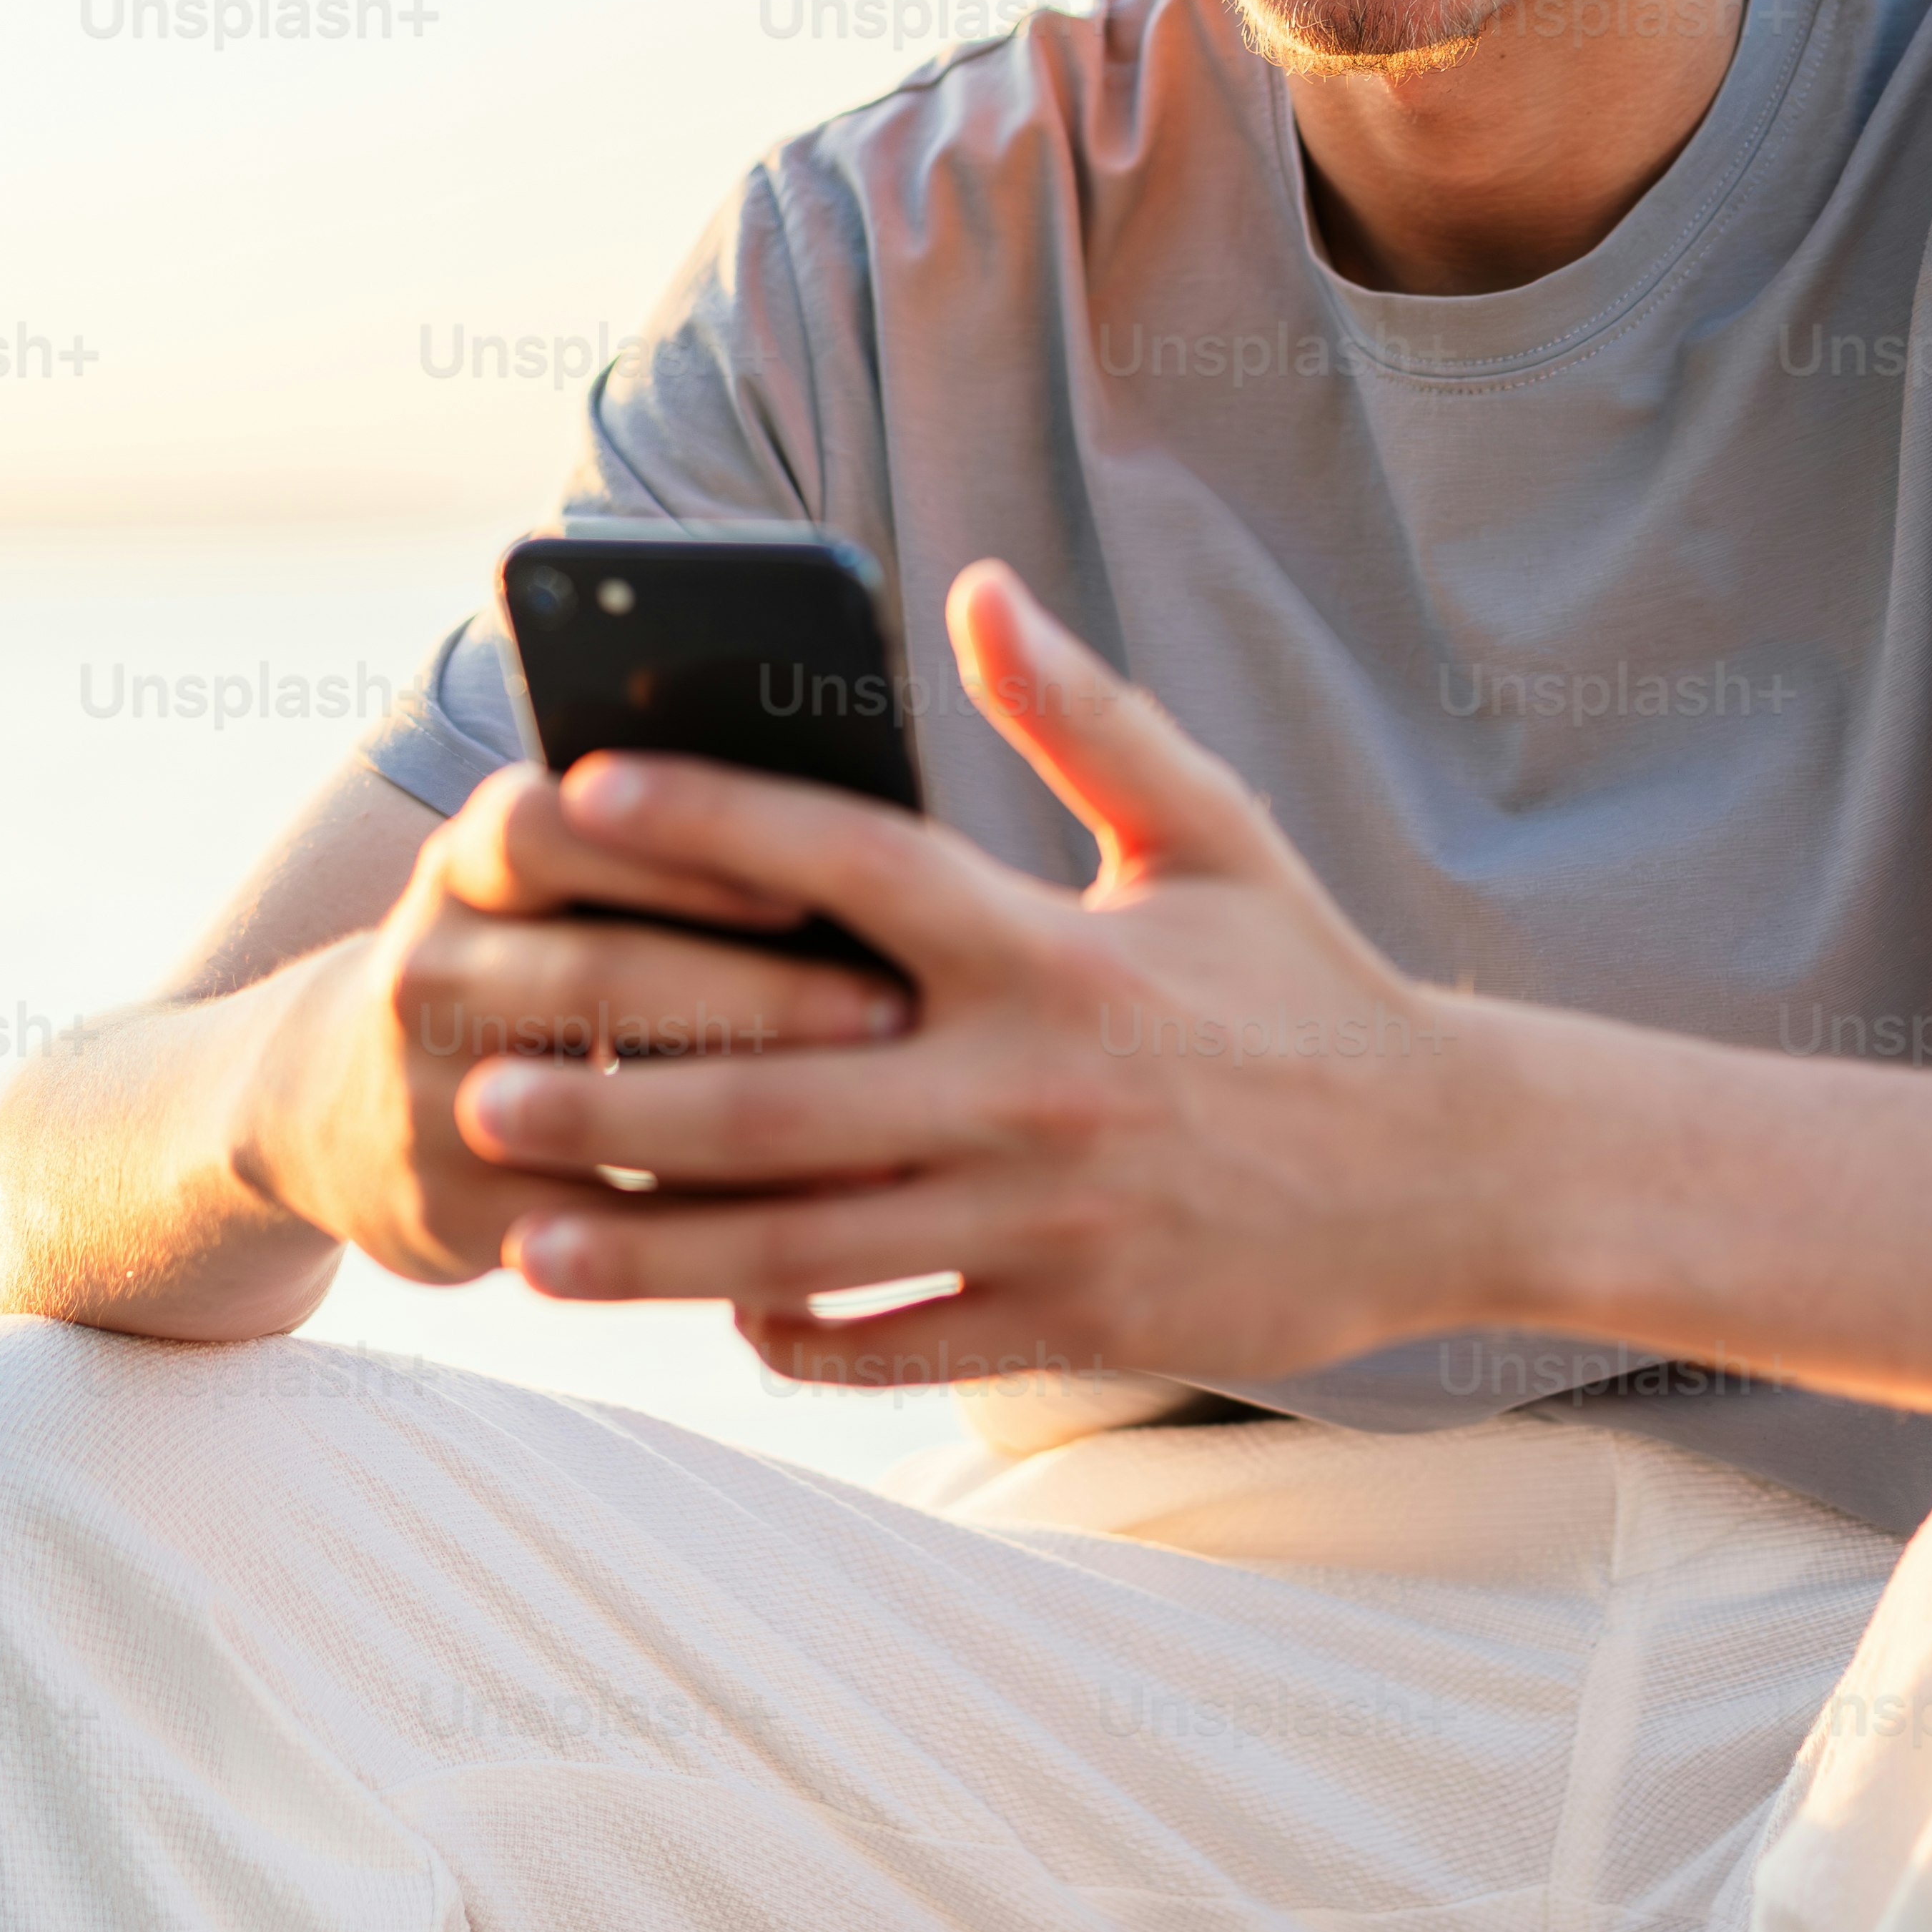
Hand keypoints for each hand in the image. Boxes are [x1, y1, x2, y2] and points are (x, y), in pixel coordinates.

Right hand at [224, 740, 920, 1290]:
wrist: (329, 1105)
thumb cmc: (520, 970)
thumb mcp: (543, 895)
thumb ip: (661, 869)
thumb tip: (865, 867)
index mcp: (472, 864)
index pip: (561, 826)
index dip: (680, 850)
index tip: (809, 878)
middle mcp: (431, 966)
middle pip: (597, 972)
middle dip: (757, 994)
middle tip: (894, 1011)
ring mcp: (424, 1094)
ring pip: (595, 1113)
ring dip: (742, 1127)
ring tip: (879, 1138)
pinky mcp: (444, 1209)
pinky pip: (593, 1228)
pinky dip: (704, 1233)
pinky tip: (810, 1233)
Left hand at [447, 559, 1524, 1390]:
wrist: (1455, 1168)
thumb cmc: (1309, 988)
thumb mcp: (1207, 832)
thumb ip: (1080, 715)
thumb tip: (975, 589)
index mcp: (1043, 952)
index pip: (844, 868)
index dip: (706, 826)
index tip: (576, 800)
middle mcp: (1024, 1087)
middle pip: (770, 1092)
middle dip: (610, 1097)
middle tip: (477, 1084)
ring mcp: (1040, 1219)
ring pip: (802, 1247)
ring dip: (650, 1252)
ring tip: (525, 1244)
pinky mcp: (1067, 1322)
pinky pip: (891, 1341)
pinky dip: (794, 1336)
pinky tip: (713, 1319)